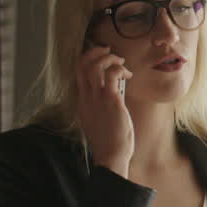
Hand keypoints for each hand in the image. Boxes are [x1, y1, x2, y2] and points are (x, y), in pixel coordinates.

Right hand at [75, 44, 134, 177]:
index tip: (102, 57)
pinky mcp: (110, 100)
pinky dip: (119, 68)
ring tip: (121, 62)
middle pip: (81, 64)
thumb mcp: (100, 120)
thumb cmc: (110, 140)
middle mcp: (85, 97)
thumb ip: (102, 106)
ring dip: (109, 58)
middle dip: (96, 52)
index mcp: (82, 102)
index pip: (78, 73)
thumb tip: (114, 93)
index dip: (88, 60)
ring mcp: (96, 98)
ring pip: (94, 65)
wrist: (110, 155)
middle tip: (110, 52)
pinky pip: (111, 74)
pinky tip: (128, 75)